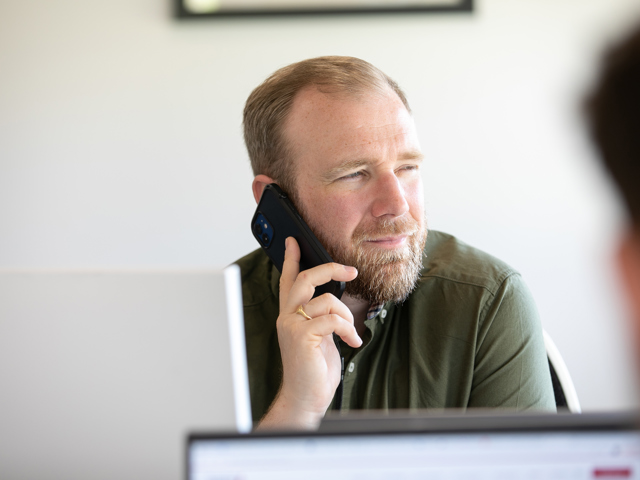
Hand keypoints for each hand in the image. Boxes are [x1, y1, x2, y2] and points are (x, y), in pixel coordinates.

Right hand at [257, 237, 360, 429]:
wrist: (305, 397)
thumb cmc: (313, 369)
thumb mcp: (319, 337)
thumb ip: (320, 317)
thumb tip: (335, 301)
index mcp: (290, 315)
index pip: (288, 281)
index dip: (291, 260)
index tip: (293, 241)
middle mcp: (287, 317)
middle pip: (305, 279)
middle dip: (330, 269)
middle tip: (350, 270)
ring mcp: (292, 325)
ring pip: (326, 300)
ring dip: (346, 315)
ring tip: (350, 333)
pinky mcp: (301, 336)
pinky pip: (332, 319)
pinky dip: (348, 329)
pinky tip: (351, 342)